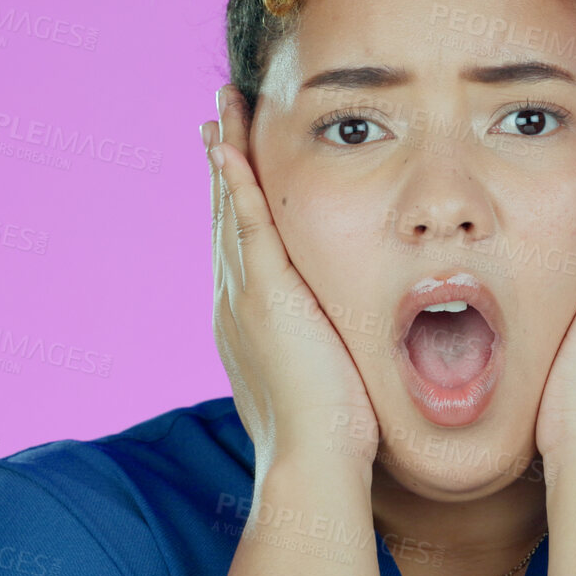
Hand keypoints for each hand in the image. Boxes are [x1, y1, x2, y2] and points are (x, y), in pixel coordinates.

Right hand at [205, 86, 380, 478]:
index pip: (243, 245)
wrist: (314, 464)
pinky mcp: (262, 295)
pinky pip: (243, 224)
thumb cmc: (335, 438)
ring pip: (230, 210)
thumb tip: (358, 345)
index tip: (236, 164)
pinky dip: (233, 181)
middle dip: (224, 166)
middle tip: (217, 120)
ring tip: (221, 110)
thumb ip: (334, 349)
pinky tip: (228, 144)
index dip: (238, 202)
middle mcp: (236, 302)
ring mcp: (244, 297)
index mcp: (252, 321)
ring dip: (225, 156)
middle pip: (227, 217)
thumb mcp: (330, 378)